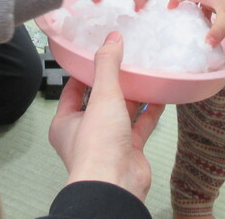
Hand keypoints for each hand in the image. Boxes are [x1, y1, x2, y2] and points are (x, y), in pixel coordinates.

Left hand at [49, 32, 163, 200]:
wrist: (116, 185)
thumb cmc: (97, 148)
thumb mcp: (102, 97)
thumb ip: (107, 66)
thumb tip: (111, 40)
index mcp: (66, 123)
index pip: (73, 90)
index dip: (85, 72)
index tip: (98, 54)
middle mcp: (85, 133)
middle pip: (99, 101)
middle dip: (112, 83)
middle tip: (123, 61)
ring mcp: (108, 143)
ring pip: (121, 113)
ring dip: (132, 96)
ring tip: (143, 74)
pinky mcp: (129, 150)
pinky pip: (140, 126)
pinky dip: (149, 112)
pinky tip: (159, 97)